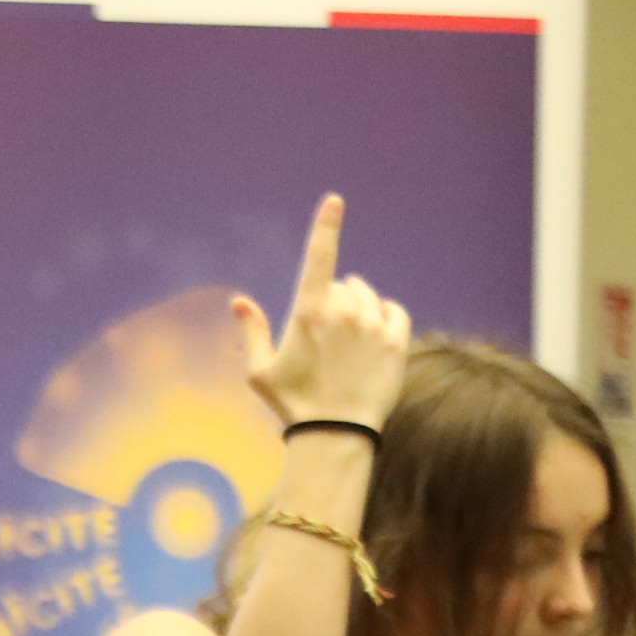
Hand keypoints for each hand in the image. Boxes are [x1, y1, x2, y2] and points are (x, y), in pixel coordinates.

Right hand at [231, 195, 411, 430]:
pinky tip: (375, 338)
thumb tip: (238, 301)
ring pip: (369, 297)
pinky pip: (394, 311)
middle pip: (345, 284)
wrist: (335, 435)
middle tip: (328, 335)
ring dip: (360, 308)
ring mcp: (372, 325)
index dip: (326, 225)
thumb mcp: (260, 372)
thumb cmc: (292, 404)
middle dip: (337, 298)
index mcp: (309, 312)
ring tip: (350, 343)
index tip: (335, 200)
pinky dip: (386, 317)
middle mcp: (344, 312)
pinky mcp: (396, 342)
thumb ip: (251, 331)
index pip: (319, 256)